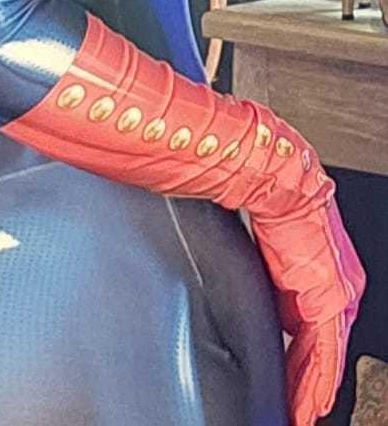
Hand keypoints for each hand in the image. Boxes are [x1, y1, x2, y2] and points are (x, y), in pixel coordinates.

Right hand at [251, 196, 364, 424]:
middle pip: (322, 345)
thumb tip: (243, 290)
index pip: (313, 326)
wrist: (274, 178)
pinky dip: (316, 381)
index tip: (291, 385)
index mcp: (319, 267)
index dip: (303, 359)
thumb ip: (264, 277)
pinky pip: (325, 352)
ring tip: (299, 412)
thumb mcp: (260, 249)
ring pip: (326, 355)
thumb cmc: (259, 199)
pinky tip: (307, 402)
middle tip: (296, 407)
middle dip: (308, 380)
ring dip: (311, 388)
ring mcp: (336, 291)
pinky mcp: (329, 297)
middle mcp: (336, 282)